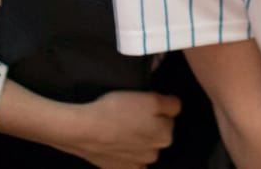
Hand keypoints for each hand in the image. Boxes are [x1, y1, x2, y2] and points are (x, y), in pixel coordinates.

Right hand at [59, 90, 179, 167]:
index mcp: (165, 136)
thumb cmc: (117, 110)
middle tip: (129, 115)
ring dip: (136, 141)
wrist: (85, 130)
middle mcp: (154, 154)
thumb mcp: (150, 98)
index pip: (170, 116)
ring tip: (119, 129)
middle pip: (157, 134)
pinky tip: (116, 146)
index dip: (156, 108)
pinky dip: (126, 156)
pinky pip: (129, 163)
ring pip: (142, 148)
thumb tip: (176, 109)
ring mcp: (136, 165)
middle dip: (148, 125)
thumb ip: (171, 105)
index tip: (141, 104)